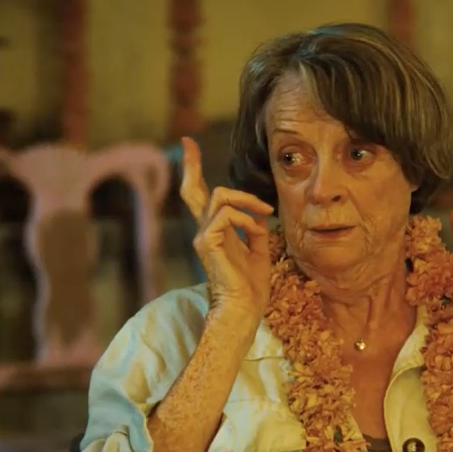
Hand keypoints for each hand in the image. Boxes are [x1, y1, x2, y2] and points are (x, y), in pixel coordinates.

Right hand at [180, 137, 274, 323]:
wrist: (244, 308)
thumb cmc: (251, 287)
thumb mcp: (259, 251)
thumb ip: (256, 229)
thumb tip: (259, 214)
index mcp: (216, 233)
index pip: (202, 199)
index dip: (194, 172)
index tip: (189, 147)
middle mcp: (205, 231)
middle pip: (193, 190)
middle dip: (190, 164)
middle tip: (188, 143)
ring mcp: (203, 236)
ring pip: (220, 195)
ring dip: (247, 199)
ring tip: (264, 212)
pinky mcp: (207, 241)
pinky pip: (227, 214)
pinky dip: (247, 218)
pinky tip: (257, 232)